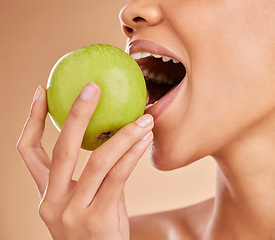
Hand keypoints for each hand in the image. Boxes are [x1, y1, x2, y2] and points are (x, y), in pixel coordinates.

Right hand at [17, 83, 153, 239]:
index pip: (27, 150)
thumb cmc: (95, 228)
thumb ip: (93, 172)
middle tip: (93, 87)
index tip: (41, 91)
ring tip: (143, 119)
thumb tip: (113, 136)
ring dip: (122, 135)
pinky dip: (132, 154)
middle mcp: (51, 201)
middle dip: (76, 114)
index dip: (31, 119)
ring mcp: (72, 212)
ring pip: (97, 161)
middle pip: (61, 148)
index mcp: (45, 193)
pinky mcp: (96, 220)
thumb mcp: (84, 200)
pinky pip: (117, 177)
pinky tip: (145, 139)